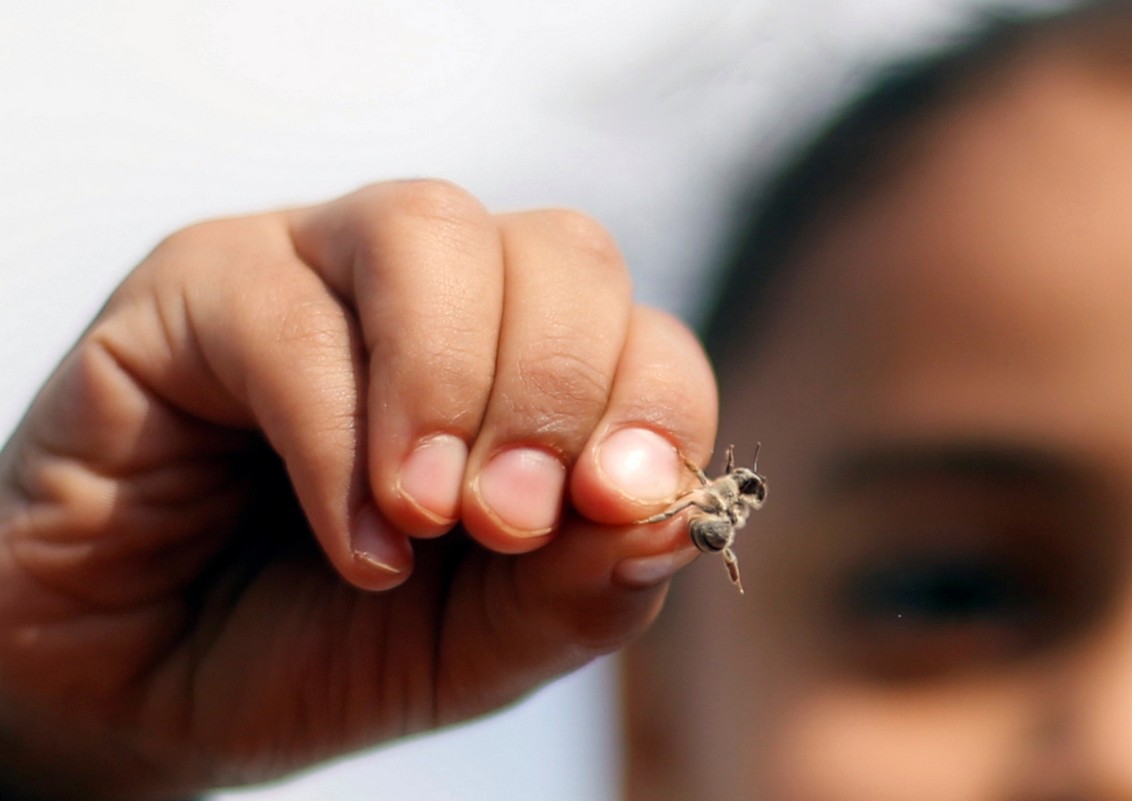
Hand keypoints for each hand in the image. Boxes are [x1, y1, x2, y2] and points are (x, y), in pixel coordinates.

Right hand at [0, 181, 716, 799]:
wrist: (152, 693)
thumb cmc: (328, 648)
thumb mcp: (483, 643)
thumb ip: (583, 588)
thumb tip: (678, 521)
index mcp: (528, 369)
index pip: (642, 334)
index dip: (652, 405)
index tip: (614, 502)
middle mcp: (438, 297)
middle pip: (562, 249)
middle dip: (553, 388)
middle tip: (506, 521)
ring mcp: (320, 268)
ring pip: (429, 228)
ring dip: (448, 381)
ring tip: (425, 514)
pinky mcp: (199, 280)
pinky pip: (289, 311)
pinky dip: (336, 438)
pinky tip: (350, 542)